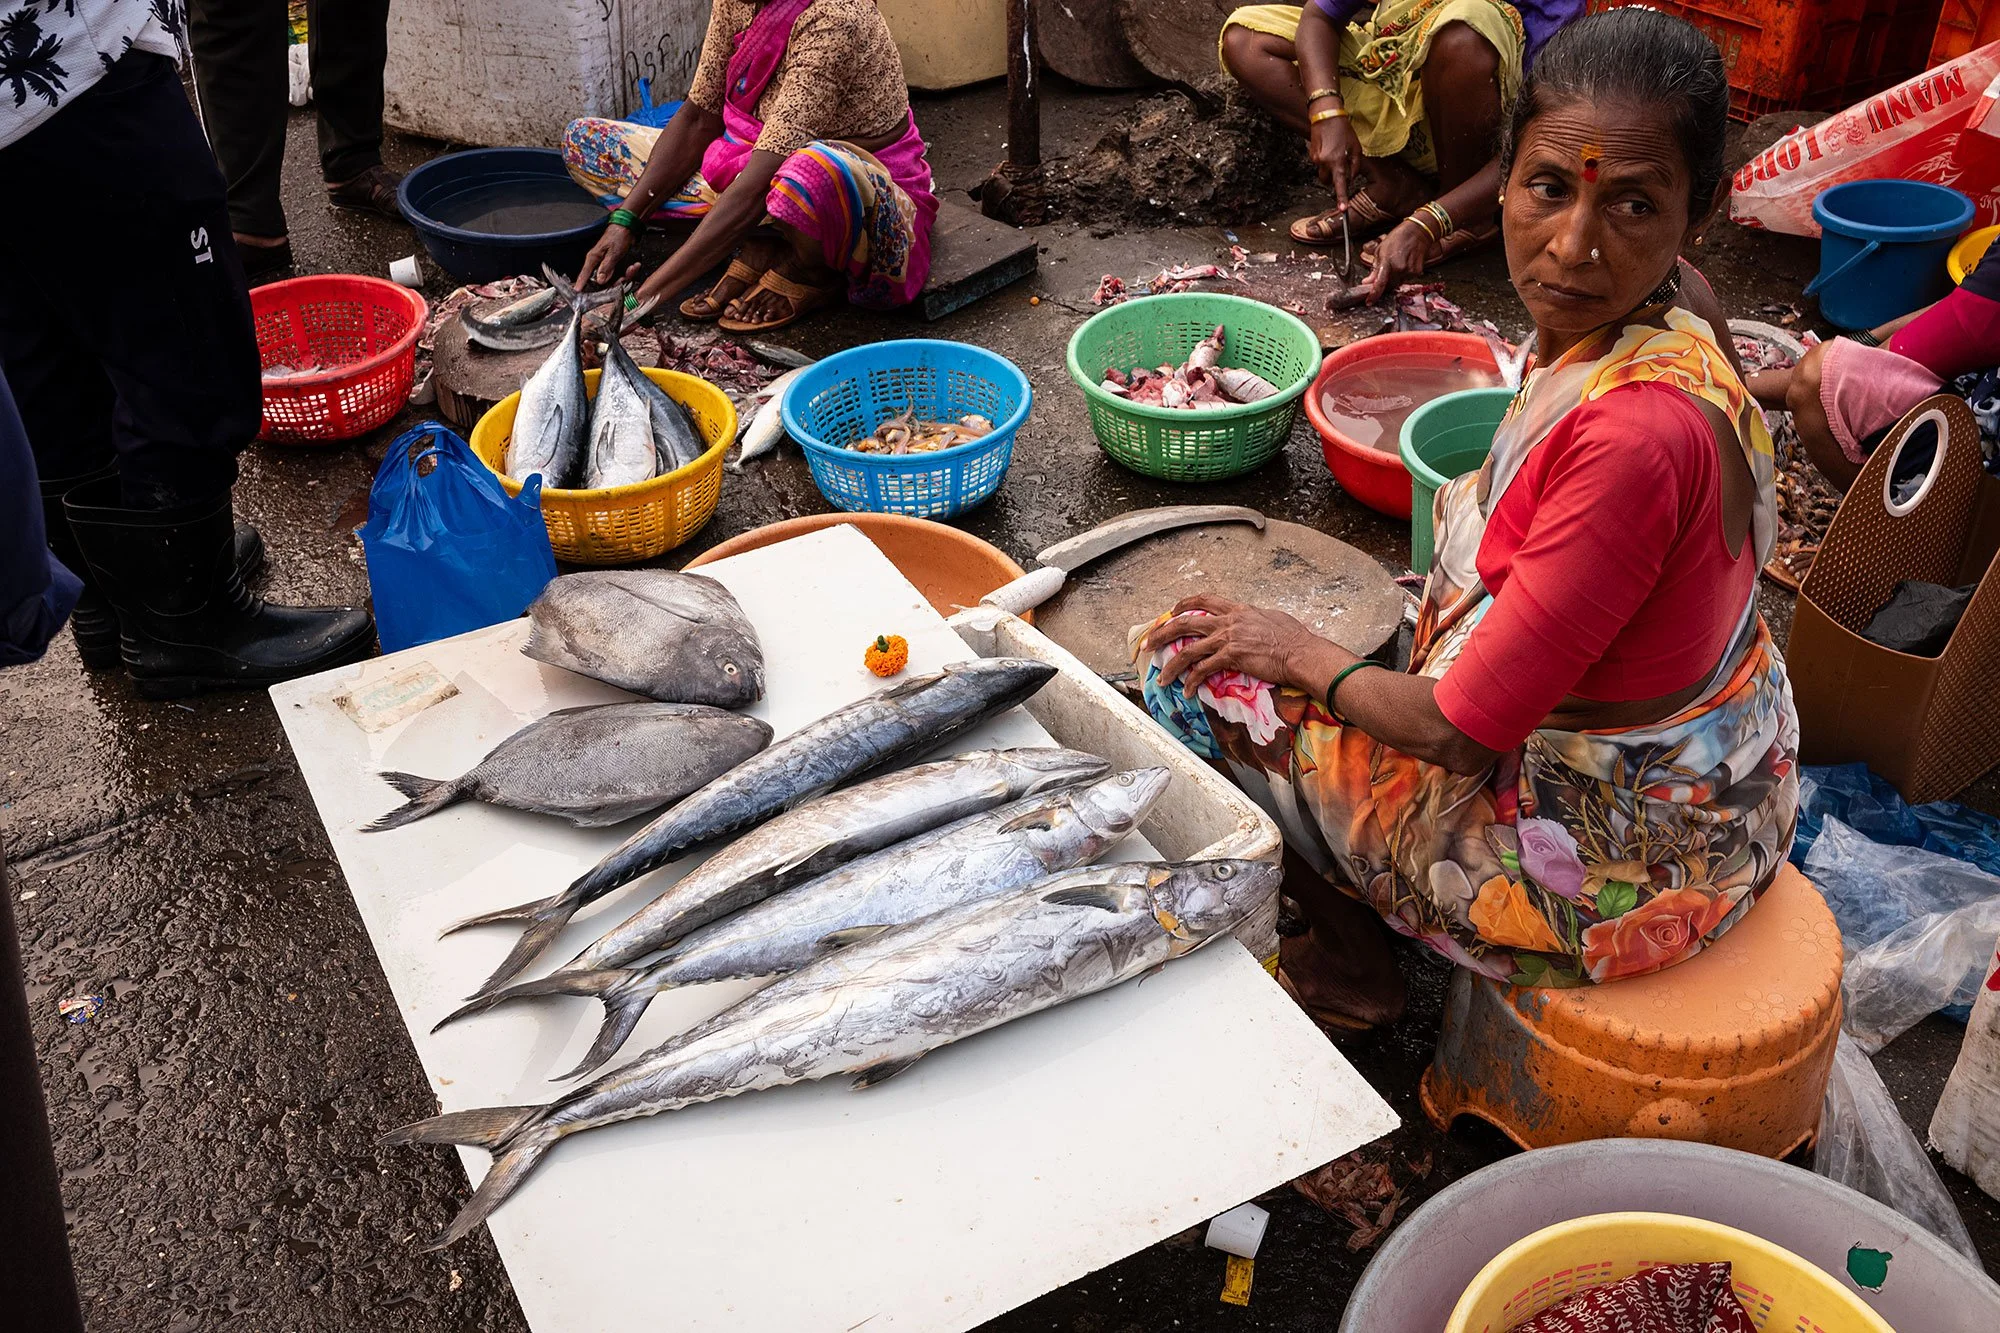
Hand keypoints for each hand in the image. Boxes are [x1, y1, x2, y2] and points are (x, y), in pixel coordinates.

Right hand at [577, 224, 636, 288]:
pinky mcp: (614, 265)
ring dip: (624, 276)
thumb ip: (606, 267)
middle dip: (615, 282)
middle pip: (602, 281)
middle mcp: (598, 263)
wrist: (628, 228)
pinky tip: (634, 266)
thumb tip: (600, 280)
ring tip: (631, 269)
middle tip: (624, 279)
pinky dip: (629, 272)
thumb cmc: (618, 236)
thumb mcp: (613, 253)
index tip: (577, 292)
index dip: (580, 283)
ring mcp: (606, 265)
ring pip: (613, 279)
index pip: (584, 274)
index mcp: (593, 258)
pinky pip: (620, 274)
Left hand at [1140, 595, 1328, 694]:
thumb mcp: (1271, 619)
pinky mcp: (1232, 656)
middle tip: (1147, 643)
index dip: (1184, 604)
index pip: (1205, 600)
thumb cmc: (1294, 639)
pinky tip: (1186, 691)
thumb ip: (1254, 620)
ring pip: (1189, 650)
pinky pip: (1204, 670)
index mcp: (1238, 610)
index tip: (1171, 611)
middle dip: (1162, 633)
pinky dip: (1192, 681)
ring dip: (1171, 665)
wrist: (1301, 652)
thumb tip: (1252, 623)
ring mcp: (1229, 638)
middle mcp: (1229, 621)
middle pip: (1185, 622)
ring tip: (1161, 678)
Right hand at [1309, 115, 1362, 209]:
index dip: (1341, 198)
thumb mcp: (1356, 147)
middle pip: (1328, 181)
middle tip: (1341, 166)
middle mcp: (1324, 162)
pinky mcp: (1311, 155)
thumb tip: (1351, 178)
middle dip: (1334, 178)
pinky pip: (1319, 164)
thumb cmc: (1343, 129)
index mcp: (1337, 160)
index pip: (1340, 184)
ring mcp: (1316, 160)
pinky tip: (1328, 148)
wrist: (1325, 115)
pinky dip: (1325, 160)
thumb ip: (1355, 165)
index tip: (1342, 209)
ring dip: (1329, 170)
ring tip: (1335, 154)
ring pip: (1323, 174)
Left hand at [1363, 219, 1435, 302]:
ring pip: (1397, 283)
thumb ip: (1375, 268)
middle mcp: (1399, 268)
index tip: (1369, 301)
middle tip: (1381, 278)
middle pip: (1388, 286)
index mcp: (1388, 262)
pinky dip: (1402, 275)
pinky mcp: (1417, 272)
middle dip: (1383, 285)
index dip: (1374, 294)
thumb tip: (1368, 282)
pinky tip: (1403, 264)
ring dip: (1393, 279)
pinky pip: (1406, 279)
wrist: (1418, 232)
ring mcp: (1409, 271)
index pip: (1380, 283)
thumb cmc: (1398, 238)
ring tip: (1395, 264)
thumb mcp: (1381, 250)